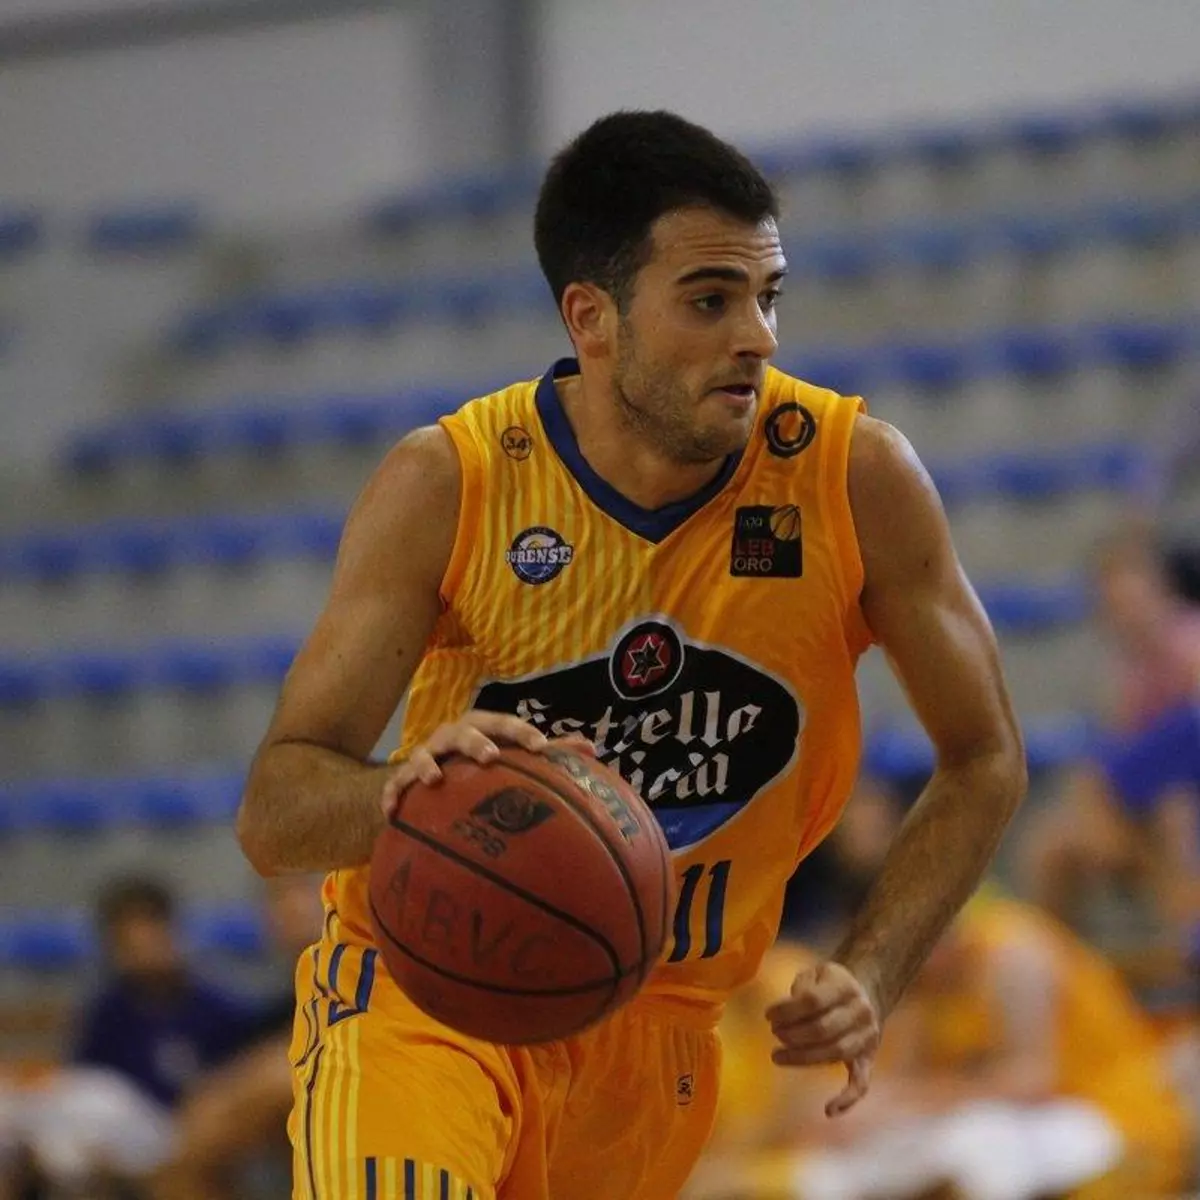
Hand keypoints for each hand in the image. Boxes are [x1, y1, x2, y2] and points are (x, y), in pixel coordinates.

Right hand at [381, 711, 594, 817]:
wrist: (433, 771)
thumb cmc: (482, 761)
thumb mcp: (514, 754)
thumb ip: (551, 752)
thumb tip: (592, 750)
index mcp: (482, 729)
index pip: (504, 724)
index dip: (522, 732)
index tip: (542, 748)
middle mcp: (452, 737)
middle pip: (464, 732)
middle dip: (476, 742)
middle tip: (490, 757)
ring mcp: (426, 756)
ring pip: (423, 755)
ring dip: (427, 765)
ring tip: (435, 780)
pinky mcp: (403, 779)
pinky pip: (394, 787)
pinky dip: (391, 797)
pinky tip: (392, 814)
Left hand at [765, 960, 881, 1117]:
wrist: (868, 993)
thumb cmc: (830, 984)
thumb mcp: (816, 973)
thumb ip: (802, 989)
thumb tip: (784, 1014)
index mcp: (844, 986)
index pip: (812, 1000)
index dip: (787, 1010)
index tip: (768, 1015)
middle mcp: (860, 1011)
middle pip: (823, 1029)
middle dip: (793, 1035)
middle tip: (775, 1034)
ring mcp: (867, 1036)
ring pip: (836, 1053)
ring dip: (803, 1059)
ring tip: (779, 1056)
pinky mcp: (869, 1057)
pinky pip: (862, 1082)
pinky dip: (847, 1099)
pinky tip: (829, 1110)